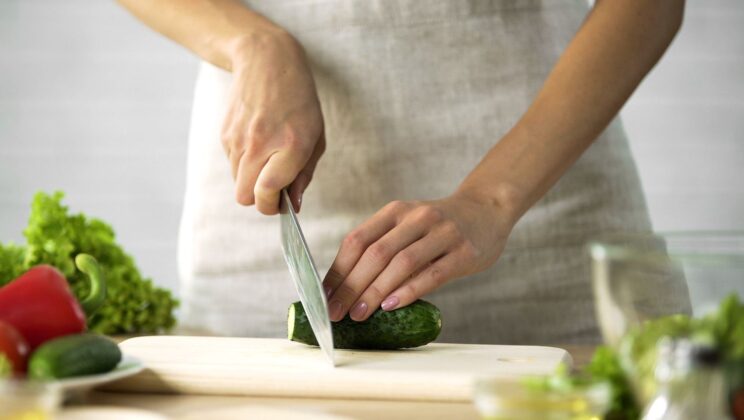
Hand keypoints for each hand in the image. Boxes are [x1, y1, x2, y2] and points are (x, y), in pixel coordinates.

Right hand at [221, 30, 324, 213]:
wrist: (267, 63)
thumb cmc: (299, 103)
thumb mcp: (316, 138)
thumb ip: (304, 175)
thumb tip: (293, 206)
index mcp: (290, 145)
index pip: (267, 192)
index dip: (272, 206)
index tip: (281, 204)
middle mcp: (260, 144)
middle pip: (245, 197)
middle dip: (260, 200)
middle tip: (275, 189)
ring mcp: (238, 139)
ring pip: (237, 183)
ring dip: (252, 180)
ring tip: (269, 158)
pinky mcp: (224, 135)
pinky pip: (233, 165)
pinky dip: (245, 164)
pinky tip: (258, 142)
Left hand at [322, 190, 515, 321]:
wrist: (487, 209)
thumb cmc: (440, 226)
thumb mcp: (408, 225)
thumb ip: (384, 247)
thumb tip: (348, 288)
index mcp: (396, 211)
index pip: (358, 240)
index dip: (338, 270)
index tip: (324, 296)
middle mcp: (417, 218)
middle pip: (375, 253)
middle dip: (351, 286)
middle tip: (336, 312)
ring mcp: (442, 233)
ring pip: (401, 263)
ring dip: (376, 291)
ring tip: (360, 314)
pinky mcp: (464, 252)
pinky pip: (432, 274)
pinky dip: (409, 290)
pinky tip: (392, 306)